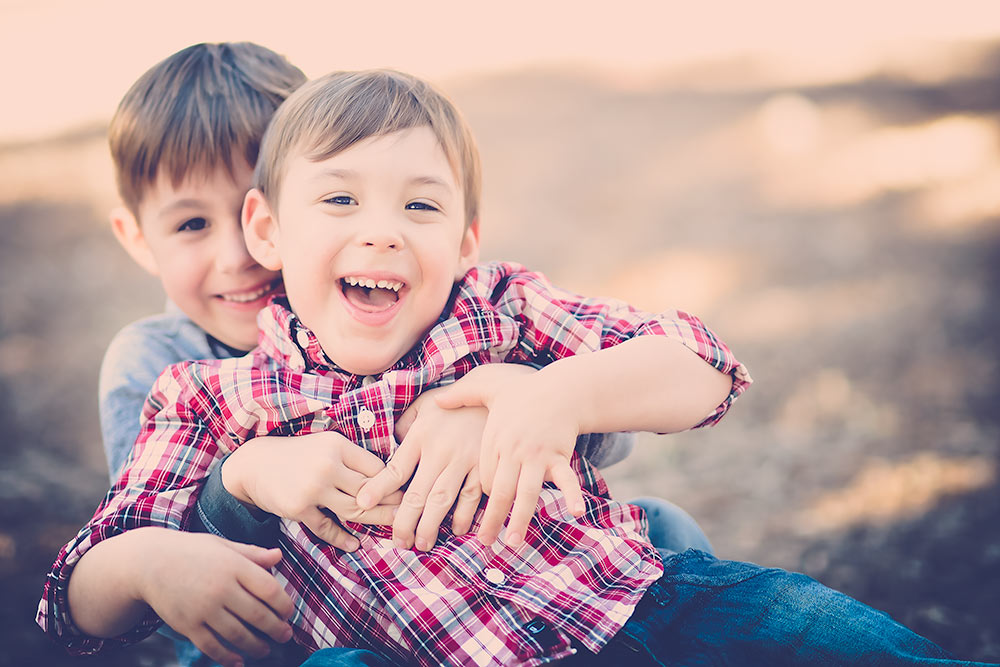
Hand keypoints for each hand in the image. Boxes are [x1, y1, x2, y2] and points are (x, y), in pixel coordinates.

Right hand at [136, 529, 293, 666]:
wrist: (149, 562)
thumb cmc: (191, 551)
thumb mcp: (223, 545)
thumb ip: (252, 554)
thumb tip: (279, 556)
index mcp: (234, 565)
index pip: (269, 590)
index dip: (284, 605)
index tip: (288, 612)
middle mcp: (220, 588)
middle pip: (258, 615)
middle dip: (276, 629)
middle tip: (285, 635)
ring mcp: (203, 609)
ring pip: (238, 635)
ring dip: (256, 646)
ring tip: (266, 649)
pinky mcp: (187, 625)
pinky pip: (212, 646)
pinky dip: (227, 657)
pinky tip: (238, 661)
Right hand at [222, 432, 401, 550]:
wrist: (255, 465)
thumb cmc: (299, 454)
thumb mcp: (326, 445)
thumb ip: (353, 459)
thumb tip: (389, 477)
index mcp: (337, 446)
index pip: (375, 467)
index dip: (392, 482)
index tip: (406, 492)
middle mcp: (326, 466)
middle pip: (368, 491)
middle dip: (390, 505)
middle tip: (406, 514)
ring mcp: (312, 489)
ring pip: (353, 511)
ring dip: (374, 522)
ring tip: (391, 528)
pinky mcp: (299, 509)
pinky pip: (327, 528)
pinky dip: (343, 539)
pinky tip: (355, 544)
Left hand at [356, 385, 485, 550]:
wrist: (497, 394)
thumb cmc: (456, 402)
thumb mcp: (426, 404)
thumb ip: (407, 425)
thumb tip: (391, 446)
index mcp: (421, 435)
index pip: (395, 469)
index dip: (377, 489)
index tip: (362, 504)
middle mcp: (440, 451)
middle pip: (417, 494)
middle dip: (404, 523)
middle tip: (398, 542)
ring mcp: (464, 460)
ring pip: (442, 501)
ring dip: (430, 526)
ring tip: (421, 543)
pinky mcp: (485, 467)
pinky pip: (473, 497)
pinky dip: (465, 516)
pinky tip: (458, 529)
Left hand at [434, 365, 585, 547]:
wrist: (562, 387)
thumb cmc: (523, 389)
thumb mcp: (487, 386)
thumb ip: (461, 395)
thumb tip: (436, 400)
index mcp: (493, 439)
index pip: (482, 478)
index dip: (481, 495)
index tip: (482, 507)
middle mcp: (513, 450)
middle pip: (499, 492)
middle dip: (492, 520)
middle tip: (485, 543)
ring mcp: (537, 455)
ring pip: (526, 493)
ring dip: (520, 520)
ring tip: (512, 542)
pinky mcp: (559, 456)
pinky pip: (565, 479)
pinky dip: (571, 495)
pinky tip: (575, 513)